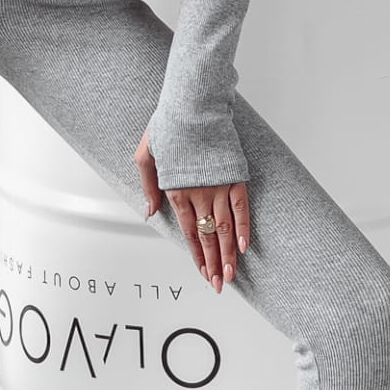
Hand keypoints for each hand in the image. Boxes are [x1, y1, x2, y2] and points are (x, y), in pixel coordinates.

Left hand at [135, 127, 249, 292]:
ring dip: (227, 253)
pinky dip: (243, 227)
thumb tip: (150, 212)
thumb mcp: (146, 155)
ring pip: (223, 227)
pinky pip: (241, 207)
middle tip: (219, 284)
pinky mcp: (234, 176)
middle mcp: (198, 193)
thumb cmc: (168, 126)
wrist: (193, 105)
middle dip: (213, 263)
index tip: (202, 273)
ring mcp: (218, 186)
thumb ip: (150, 187)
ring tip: (231, 274)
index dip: (196, 255)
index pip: (188, 232)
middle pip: (207, 236)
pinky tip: (243, 245)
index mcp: (176, 190)